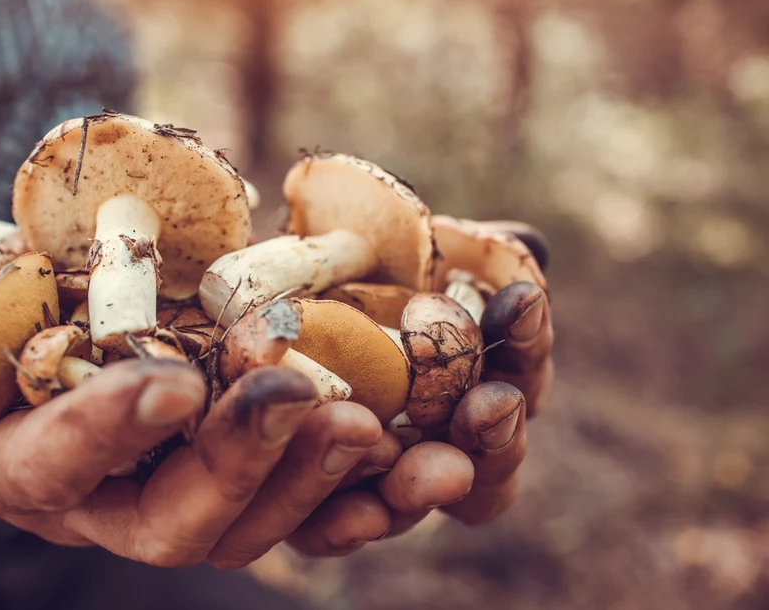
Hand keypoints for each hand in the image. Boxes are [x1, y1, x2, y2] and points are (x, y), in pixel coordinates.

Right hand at [0, 255, 391, 568]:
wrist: (44, 343)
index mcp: (23, 465)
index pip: (60, 463)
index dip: (111, 430)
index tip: (173, 384)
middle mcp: (105, 506)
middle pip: (175, 524)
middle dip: (241, 466)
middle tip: (306, 402)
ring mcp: (183, 501)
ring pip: (254, 529)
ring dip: (319, 484)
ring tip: (376, 426)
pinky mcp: (247, 486)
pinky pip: (312, 514)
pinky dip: (366, 495)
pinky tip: (424, 464)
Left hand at [286, 221, 553, 553]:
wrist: (245, 305)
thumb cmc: (336, 273)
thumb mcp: (394, 250)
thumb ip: (461, 251)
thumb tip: (530, 249)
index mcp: (467, 376)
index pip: (519, 371)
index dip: (527, 340)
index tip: (521, 300)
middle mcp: (433, 438)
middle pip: (493, 456)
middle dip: (499, 431)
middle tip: (490, 404)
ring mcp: (378, 478)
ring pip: (423, 498)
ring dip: (434, 483)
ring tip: (436, 467)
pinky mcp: (310, 505)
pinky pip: (339, 529)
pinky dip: (353, 523)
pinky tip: (358, 510)